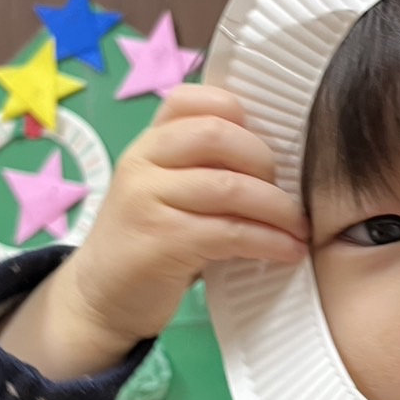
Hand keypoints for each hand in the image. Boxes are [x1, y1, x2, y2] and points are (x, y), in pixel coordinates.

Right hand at [0, 84, 307, 377]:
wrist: (100, 299)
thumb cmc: (148, 244)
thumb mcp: (167, 195)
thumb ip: (204, 170)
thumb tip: (281, 166)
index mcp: (148, 144)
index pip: (191, 100)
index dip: (238, 115)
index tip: (266, 147)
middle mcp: (143, 162)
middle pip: (217, 134)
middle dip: (265, 162)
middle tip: (286, 195)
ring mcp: (147, 199)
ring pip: (230, 186)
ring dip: (278, 209)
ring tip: (300, 228)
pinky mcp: (162, 241)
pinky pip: (230, 232)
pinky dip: (269, 241)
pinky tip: (288, 251)